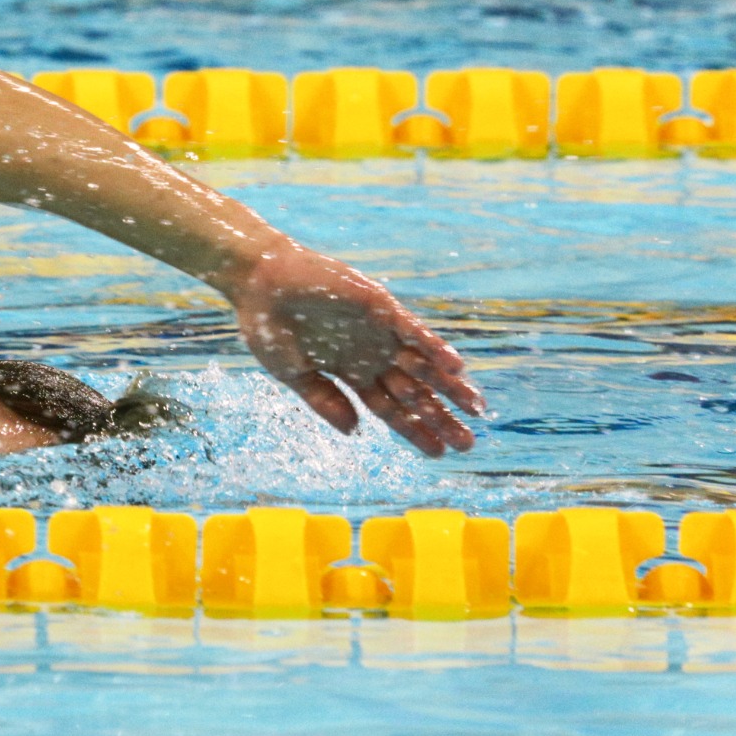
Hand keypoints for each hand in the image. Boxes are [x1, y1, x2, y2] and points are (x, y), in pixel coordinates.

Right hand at [225, 246, 484, 455]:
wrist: (259, 282)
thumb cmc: (269, 327)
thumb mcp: (293, 374)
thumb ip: (324, 401)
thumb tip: (355, 432)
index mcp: (350, 373)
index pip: (390, 409)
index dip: (415, 430)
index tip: (438, 453)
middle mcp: (371, 355)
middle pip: (414, 393)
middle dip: (440, 416)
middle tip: (468, 443)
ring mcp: (378, 332)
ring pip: (422, 364)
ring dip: (449, 385)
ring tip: (476, 407)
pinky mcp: (378, 307)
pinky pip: (413, 330)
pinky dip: (434, 347)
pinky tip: (455, 366)